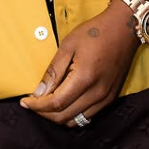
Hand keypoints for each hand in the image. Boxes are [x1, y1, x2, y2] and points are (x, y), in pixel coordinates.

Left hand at [20, 1, 138, 125]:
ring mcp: (106, 98)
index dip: (38, 106)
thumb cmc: (95, 32)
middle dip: (44, 113)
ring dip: (58, 116)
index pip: (56, 103)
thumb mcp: (68, 45)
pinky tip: (65, 101)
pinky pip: (87, 116)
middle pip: (64, 116)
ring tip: (47, 103)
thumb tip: (39, 91)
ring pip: (76, 121)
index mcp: (85, 78)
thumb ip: (53, 70)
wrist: (123, 28)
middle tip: (33, 102)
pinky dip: (72, 114)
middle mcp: (97, 93)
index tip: (25, 102)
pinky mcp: (110, 98)